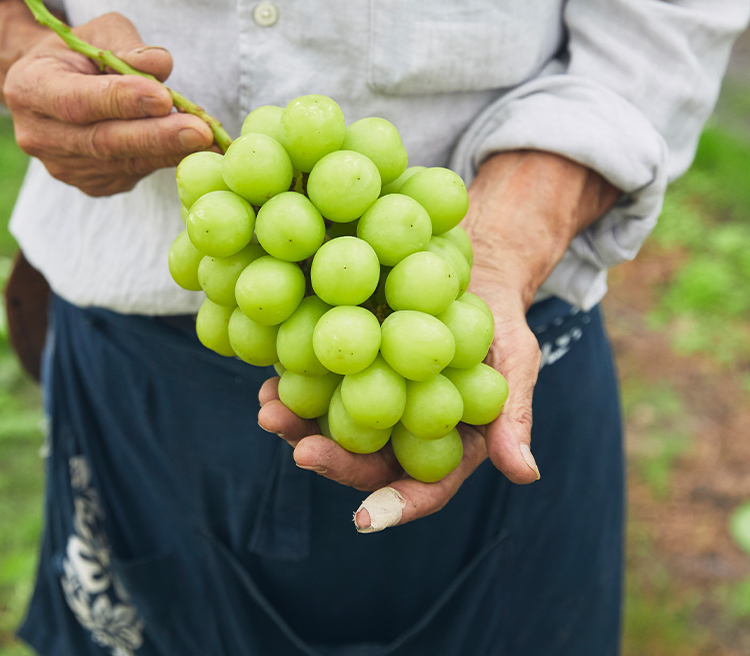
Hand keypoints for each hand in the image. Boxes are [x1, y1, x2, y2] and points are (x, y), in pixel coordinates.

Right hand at [2, 12, 213, 195]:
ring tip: (211, 140)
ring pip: (125, 162)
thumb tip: (160, 64)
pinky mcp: (92, 185)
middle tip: (201, 132)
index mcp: (30, 87)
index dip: (121, 101)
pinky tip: (194, 150)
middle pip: (104, 141)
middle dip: (158, 136)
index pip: (77, 100)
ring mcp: (65, 167)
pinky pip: (135, 174)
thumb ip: (127, 46)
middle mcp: (40, 135)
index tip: (164, 98)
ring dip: (171, 150)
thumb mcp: (99, 33)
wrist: (55, 90)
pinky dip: (167, 160)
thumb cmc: (80, 54)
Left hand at [257, 264, 540, 530]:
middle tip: (301, 449)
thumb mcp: (516, 359)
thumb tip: (525, 474)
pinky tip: (268, 378)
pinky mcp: (346, 366)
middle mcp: (401, 430)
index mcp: (445, 443)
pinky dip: (293, 384)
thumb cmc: (499, 320)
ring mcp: (369, 398)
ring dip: (297, 426)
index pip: (423, 487)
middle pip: (364, 462)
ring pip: (331, 426)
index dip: (395, 505)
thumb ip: (514, 413)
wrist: (469, 274)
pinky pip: (318, 382)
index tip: (363, 518)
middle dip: (330, 460)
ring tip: (269, 410)